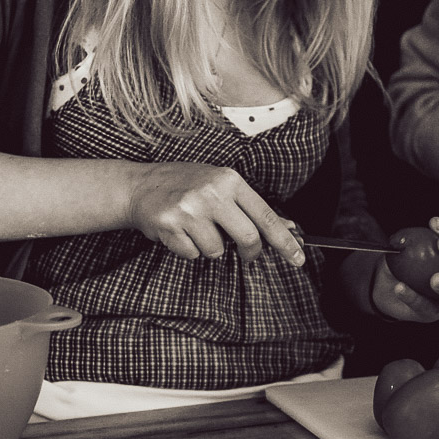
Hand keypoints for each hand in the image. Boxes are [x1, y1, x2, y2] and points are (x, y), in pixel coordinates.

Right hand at [126, 161, 304, 264]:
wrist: (140, 186)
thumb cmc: (185, 185)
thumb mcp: (220, 186)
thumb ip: (251, 208)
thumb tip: (288, 228)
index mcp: (229, 181)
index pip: (266, 216)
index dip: (285, 241)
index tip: (298, 258)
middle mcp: (212, 193)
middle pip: (248, 238)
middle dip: (250, 252)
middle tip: (245, 253)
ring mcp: (190, 210)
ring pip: (217, 251)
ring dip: (209, 247)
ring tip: (195, 229)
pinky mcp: (171, 226)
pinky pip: (192, 255)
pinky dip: (188, 250)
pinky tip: (179, 232)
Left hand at [368, 217, 438, 322]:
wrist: (391, 287)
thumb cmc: (408, 261)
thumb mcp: (408, 247)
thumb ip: (407, 240)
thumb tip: (402, 237)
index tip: (433, 223)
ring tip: (434, 279)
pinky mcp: (436, 312)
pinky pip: (426, 306)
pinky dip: (413, 297)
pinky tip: (400, 288)